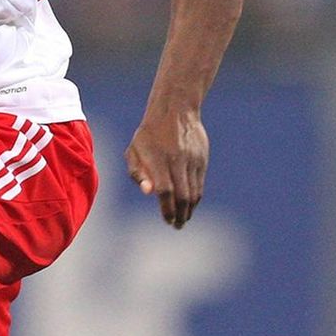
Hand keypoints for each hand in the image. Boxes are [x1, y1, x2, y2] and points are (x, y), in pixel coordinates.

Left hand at [126, 107, 208, 228]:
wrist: (175, 110)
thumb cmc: (148, 134)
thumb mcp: (134, 150)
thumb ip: (137, 172)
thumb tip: (149, 192)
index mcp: (158, 159)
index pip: (165, 190)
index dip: (167, 208)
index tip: (167, 219)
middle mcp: (177, 160)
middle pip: (183, 195)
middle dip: (180, 214)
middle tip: (176, 225)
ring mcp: (192, 160)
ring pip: (194, 192)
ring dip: (190, 209)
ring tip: (184, 219)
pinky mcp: (202, 159)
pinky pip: (200, 184)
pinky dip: (196, 198)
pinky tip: (190, 205)